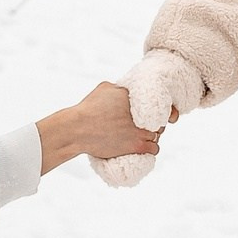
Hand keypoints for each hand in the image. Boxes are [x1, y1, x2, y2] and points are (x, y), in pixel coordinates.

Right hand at [40, 83, 162, 174]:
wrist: (78, 129)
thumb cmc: (87, 109)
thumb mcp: (104, 88)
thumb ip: (119, 89)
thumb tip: (124, 91)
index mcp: (135, 97)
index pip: (155, 102)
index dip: (153, 109)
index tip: (146, 114)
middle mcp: (142, 113)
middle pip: (158, 118)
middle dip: (153, 122)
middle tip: (143, 126)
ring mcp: (141, 130)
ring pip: (158, 134)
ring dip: (152, 135)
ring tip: (143, 137)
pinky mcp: (138, 145)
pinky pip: (154, 148)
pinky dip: (151, 148)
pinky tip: (145, 148)